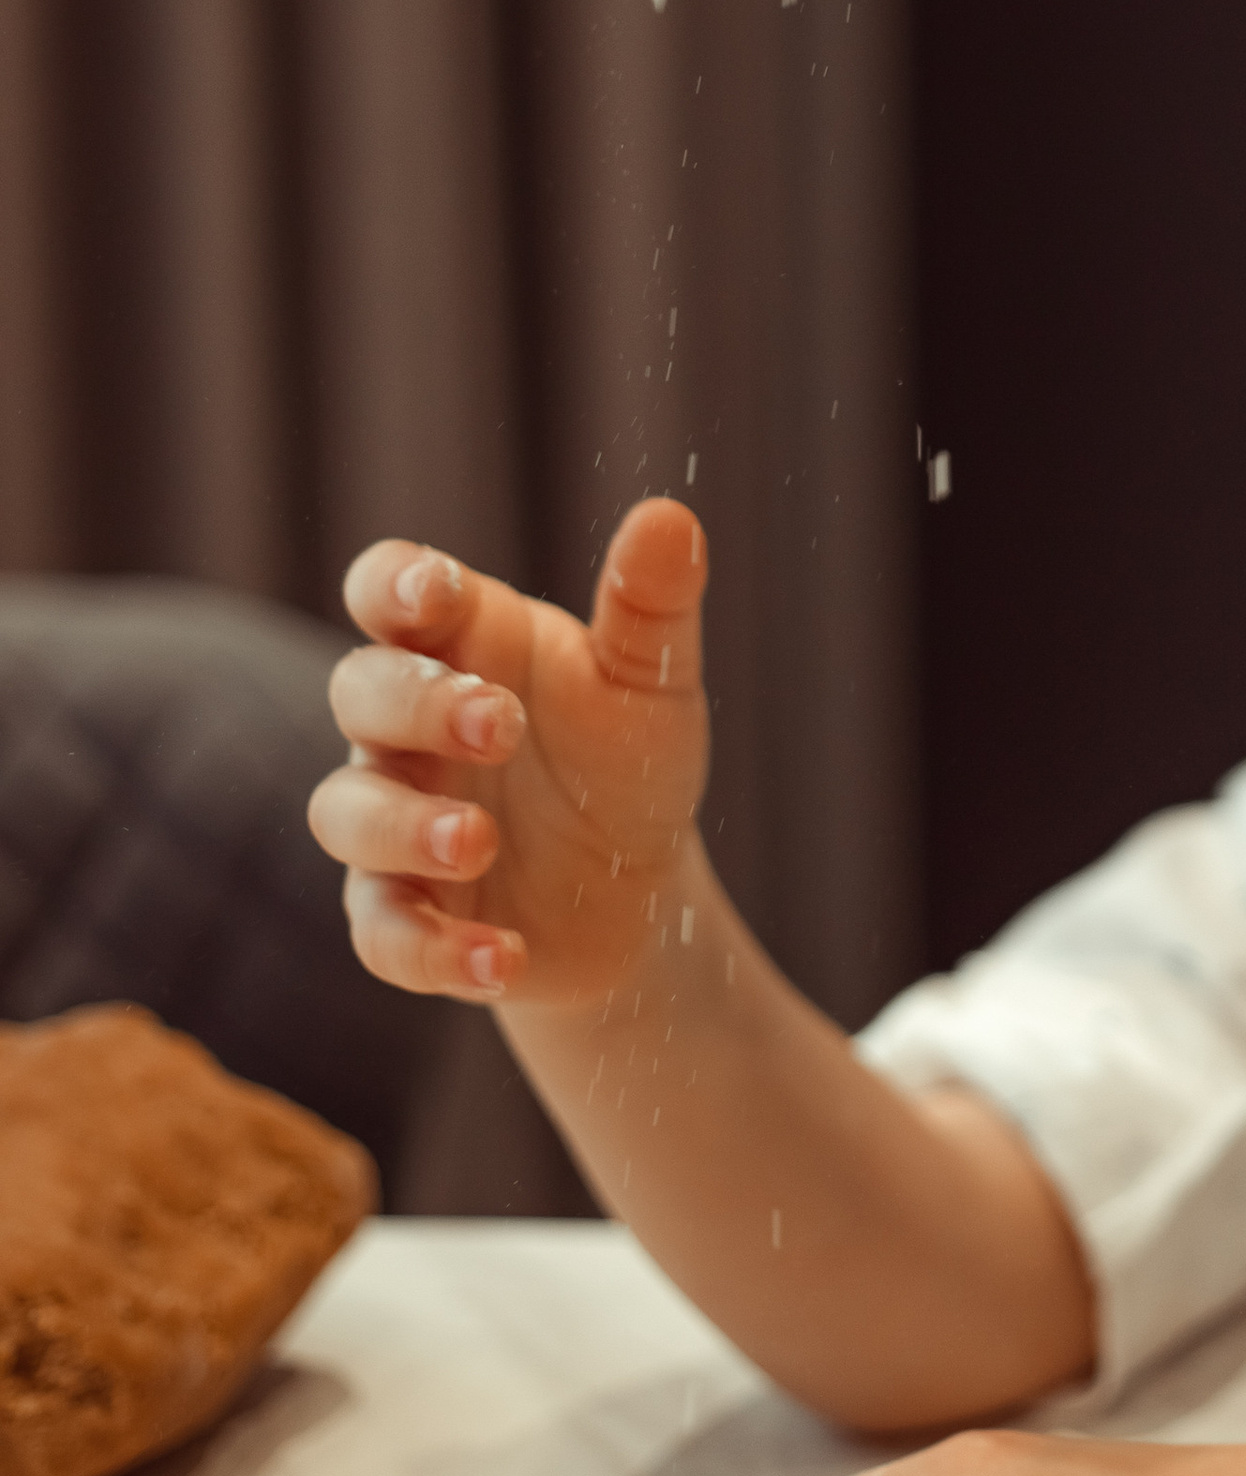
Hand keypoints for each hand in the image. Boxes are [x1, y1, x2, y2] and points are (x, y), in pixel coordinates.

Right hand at [309, 499, 711, 1009]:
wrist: (635, 896)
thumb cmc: (625, 764)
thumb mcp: (650, 686)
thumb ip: (649, 608)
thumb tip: (669, 517)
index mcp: (462, 646)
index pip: (388, 590)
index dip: (396, 586)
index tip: (436, 596)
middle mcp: (408, 730)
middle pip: (360, 692)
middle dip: (418, 704)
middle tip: (502, 725)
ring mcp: (395, 822)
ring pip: (346, 813)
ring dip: (407, 827)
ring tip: (482, 841)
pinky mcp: (405, 915)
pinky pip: (384, 933)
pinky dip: (436, 948)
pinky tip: (503, 958)